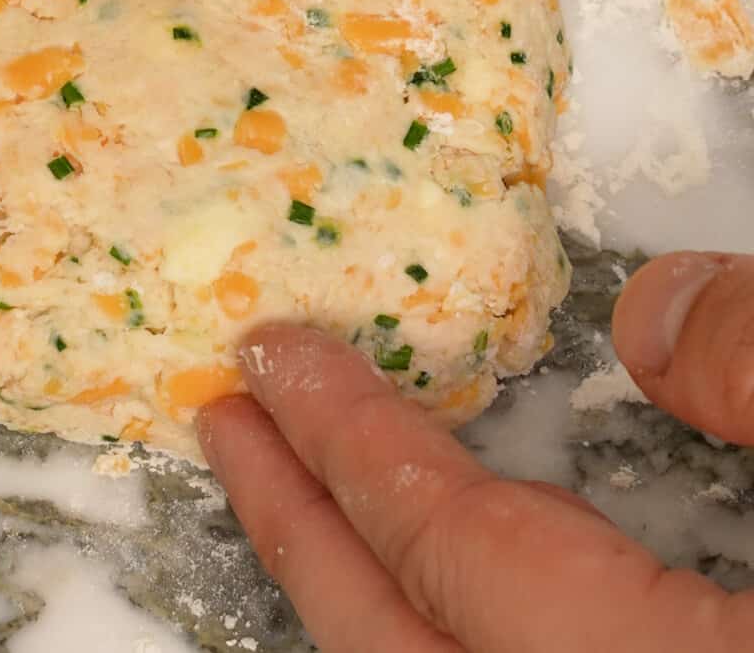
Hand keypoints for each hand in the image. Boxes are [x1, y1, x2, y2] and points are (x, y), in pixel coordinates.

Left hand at [198, 251, 753, 651]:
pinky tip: (480, 567)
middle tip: (230, 426)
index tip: (270, 356)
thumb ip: (752, 366)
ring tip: (316, 486)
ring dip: (371, 587)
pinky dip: (454, 623)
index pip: (447, 547)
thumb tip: (649, 309)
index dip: (349, 440)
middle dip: (304, 533)